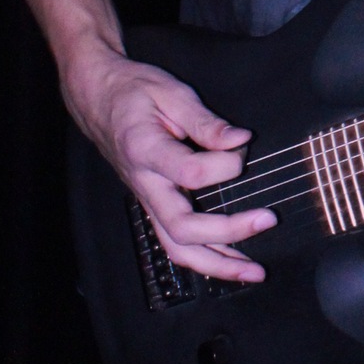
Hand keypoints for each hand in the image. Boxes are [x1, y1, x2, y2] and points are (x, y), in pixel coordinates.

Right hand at [64, 44, 275, 282]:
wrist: (96, 97)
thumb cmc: (133, 91)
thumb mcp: (171, 92)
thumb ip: (206, 122)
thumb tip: (240, 141)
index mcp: (145, 150)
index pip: (189, 172)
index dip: (224, 165)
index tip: (242, 147)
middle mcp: (145, 183)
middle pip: (182, 227)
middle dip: (228, 232)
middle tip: (267, 220)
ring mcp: (147, 198)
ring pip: (176, 247)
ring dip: (217, 264)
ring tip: (253, 272)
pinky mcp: (153, 204)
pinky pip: (175, 241)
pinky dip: (205, 257)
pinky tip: (231, 263)